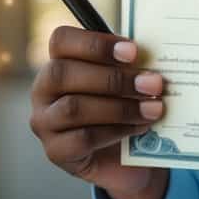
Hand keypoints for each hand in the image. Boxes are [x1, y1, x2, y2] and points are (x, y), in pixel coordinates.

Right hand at [30, 26, 167, 198]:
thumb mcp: (130, 82)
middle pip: (63, 73)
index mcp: (60, 62)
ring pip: (73, 107)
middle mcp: (44, 90)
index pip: (61, 41)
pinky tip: (140, 128)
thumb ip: (133, 67)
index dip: (95, 43)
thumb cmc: (126, 108)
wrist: (129, 158)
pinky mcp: (56, 151)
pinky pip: (83, 138)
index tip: (133, 51)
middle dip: (112, 78)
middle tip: (153, 84)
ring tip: (153, 108)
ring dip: (119, 107)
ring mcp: (45, 122)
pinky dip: (116, 131)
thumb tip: (153, 60)